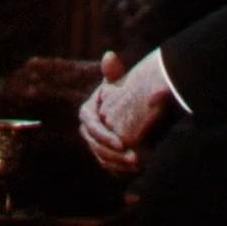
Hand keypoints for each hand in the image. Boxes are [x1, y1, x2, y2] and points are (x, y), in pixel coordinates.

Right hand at [78, 50, 172, 175]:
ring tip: (139, 164)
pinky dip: (122, 169)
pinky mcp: (106, 155)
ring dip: (119, 163)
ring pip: (102, 157)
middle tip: (132, 157)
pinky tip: (137, 170)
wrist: (139, 108)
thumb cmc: (127, 93)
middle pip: (95, 144)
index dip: (103, 135)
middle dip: (112, 152)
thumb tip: (109, 56)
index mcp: (88, 112)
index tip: (122, 141)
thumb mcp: (120, 83)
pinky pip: (110, 166)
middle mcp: (88, 130)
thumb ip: (114, 72)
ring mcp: (96, 143)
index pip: (90, 125)